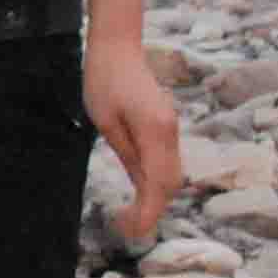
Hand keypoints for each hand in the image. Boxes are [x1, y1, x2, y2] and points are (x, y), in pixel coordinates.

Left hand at [84, 36, 182, 247]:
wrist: (118, 48)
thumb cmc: (103, 80)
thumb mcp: (105, 121)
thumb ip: (126, 153)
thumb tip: (140, 186)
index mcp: (155, 131)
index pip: (158, 183)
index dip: (148, 211)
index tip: (132, 230)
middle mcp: (170, 132)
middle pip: (171, 183)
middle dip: (153, 210)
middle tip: (127, 228)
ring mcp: (171, 130)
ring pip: (173, 175)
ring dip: (157, 198)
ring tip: (132, 217)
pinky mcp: (166, 128)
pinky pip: (168, 163)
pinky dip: (157, 182)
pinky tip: (141, 194)